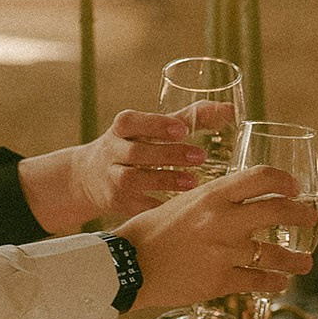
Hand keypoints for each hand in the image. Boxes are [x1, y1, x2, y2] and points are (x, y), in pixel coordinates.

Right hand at [23, 112, 204, 232]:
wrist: (88, 177)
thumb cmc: (133, 145)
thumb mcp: (150, 129)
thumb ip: (188, 118)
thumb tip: (229, 109)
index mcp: (122, 128)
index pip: (132, 122)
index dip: (155, 125)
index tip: (182, 129)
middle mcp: (112, 151)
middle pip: (136, 152)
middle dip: (168, 154)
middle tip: (200, 156)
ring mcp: (111, 178)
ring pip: (132, 179)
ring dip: (163, 180)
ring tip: (193, 182)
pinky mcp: (115, 202)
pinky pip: (135, 206)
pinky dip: (155, 207)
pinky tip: (178, 208)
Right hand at [115, 167, 314, 309]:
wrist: (128, 266)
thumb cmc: (151, 231)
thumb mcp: (183, 203)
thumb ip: (214, 202)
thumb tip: (244, 203)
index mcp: (211, 195)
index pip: (261, 177)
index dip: (284, 181)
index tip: (295, 188)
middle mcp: (223, 221)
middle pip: (279, 210)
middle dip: (302, 214)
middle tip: (309, 219)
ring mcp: (224, 253)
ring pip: (275, 254)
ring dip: (296, 260)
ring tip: (304, 263)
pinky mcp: (220, 281)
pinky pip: (259, 281)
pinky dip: (274, 282)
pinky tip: (279, 282)